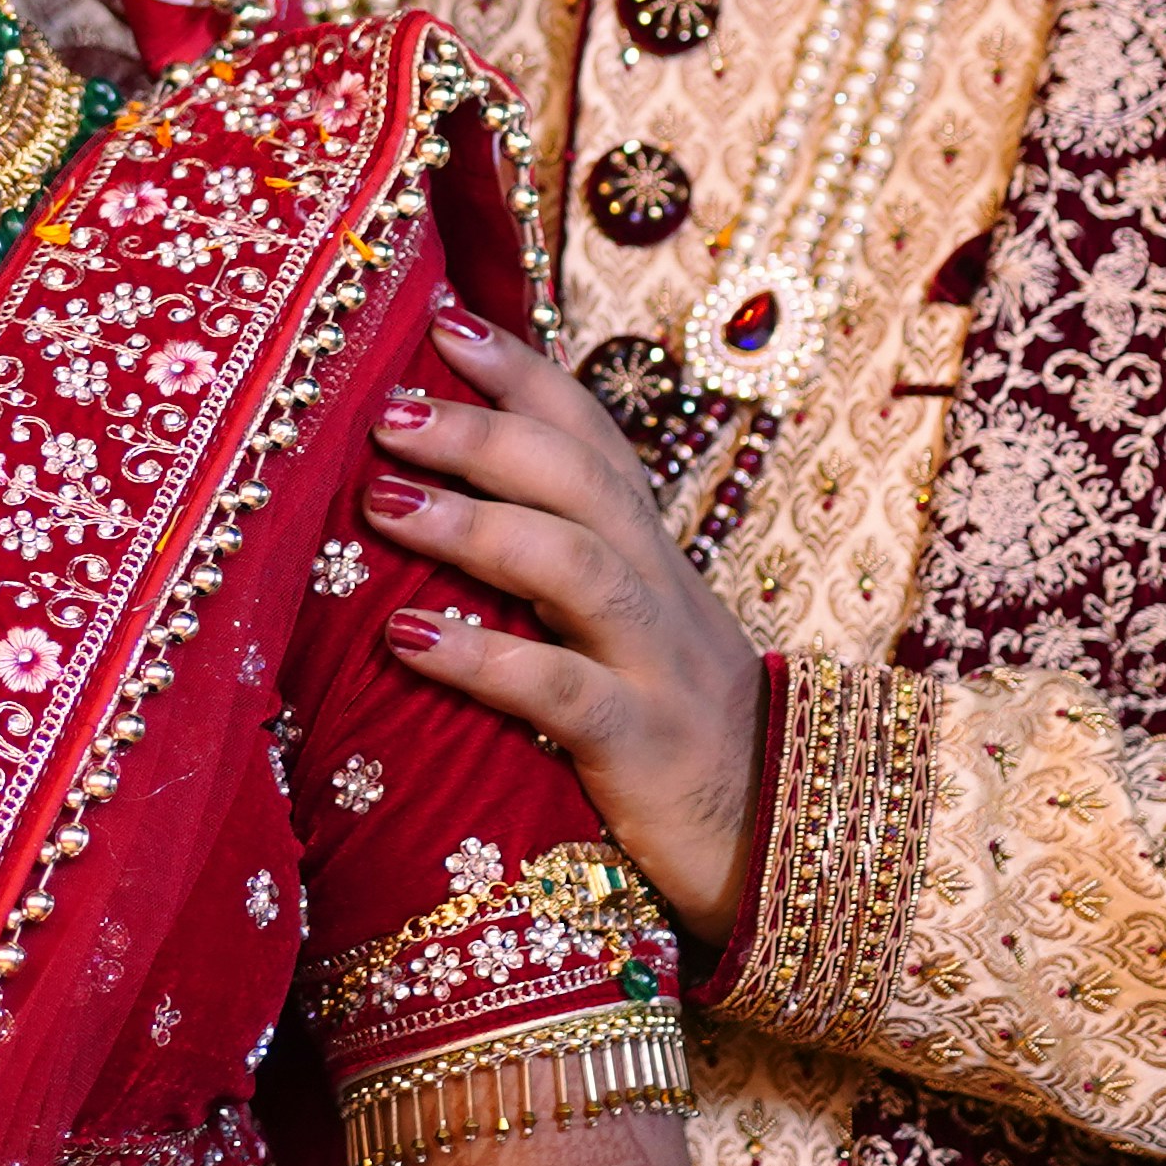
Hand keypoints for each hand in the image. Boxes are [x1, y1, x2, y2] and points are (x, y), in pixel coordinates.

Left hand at [369, 309, 771, 951]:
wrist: (783, 844)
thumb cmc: (672, 728)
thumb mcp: (626, 631)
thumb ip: (557, 565)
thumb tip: (437, 504)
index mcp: (648, 554)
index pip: (592, 435)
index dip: (523, 373)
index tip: (443, 320)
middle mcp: (657, 589)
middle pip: (578, 478)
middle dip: (481, 431)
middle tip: (385, 410)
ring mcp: (655, 665)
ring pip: (574, 564)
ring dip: (472, 524)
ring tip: (381, 501)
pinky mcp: (642, 745)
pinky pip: (561, 689)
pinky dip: (481, 656)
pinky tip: (407, 641)